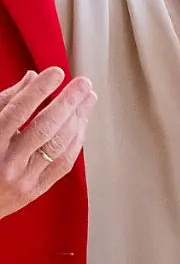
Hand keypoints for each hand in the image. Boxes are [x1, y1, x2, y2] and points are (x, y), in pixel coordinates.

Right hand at [0, 67, 94, 220]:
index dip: (38, 90)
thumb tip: (32, 78)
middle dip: (68, 102)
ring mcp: (22, 179)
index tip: (56, 72)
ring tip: (87, 99)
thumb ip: (5, 102)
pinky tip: (81, 124)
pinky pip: (63, 164)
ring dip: (78, 119)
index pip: (17, 112)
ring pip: (58, 146)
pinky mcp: (34, 191)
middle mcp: (6, 162)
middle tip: (83, 84)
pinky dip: (75, 142)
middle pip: (44, 128)